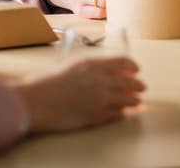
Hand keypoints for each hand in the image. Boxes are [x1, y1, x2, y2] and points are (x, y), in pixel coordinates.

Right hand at [13, 56, 144, 132]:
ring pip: (128, 100)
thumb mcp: (72, 64)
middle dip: (138, 85)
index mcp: (95, 64)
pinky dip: (122, 113)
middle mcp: (102, 81)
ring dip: (134, 100)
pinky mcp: (97, 117)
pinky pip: (117, 115)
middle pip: (130, 82)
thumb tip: (104, 69)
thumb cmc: (49, 81)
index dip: (132, 66)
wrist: (38, 101)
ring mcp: (101, 100)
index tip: (135, 69)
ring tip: (136, 101)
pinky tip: (123, 113)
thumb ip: (90, 66)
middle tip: (141, 86)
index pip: (124, 62)